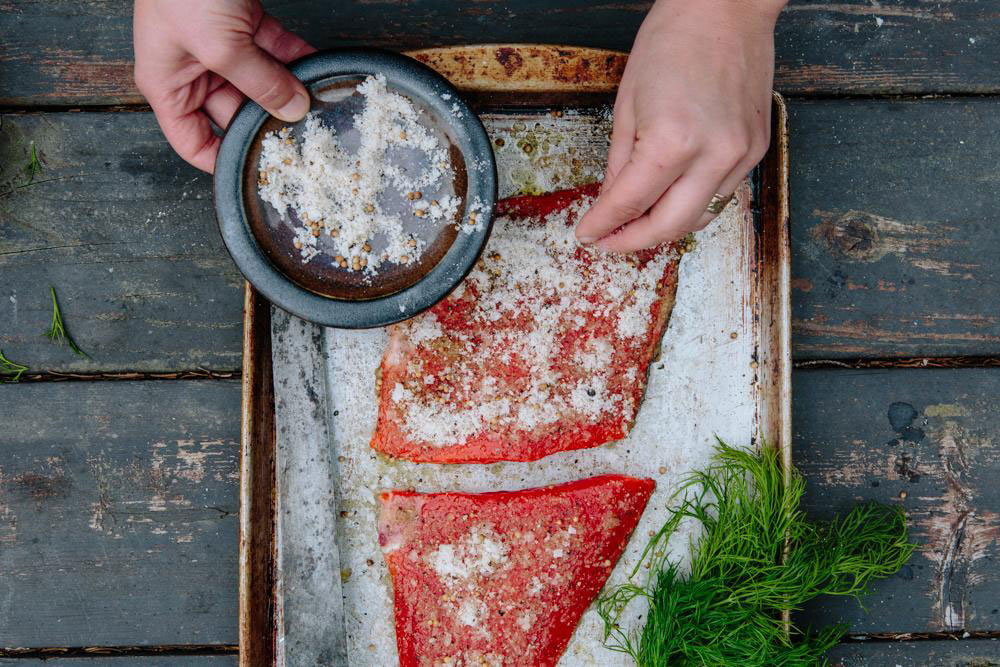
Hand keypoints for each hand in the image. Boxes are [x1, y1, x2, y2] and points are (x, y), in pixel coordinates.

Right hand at [133, 0, 315, 172]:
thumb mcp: (219, 46)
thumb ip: (258, 82)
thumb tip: (291, 110)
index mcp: (168, 85)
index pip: (193, 142)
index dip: (222, 162)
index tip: (258, 174)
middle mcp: (192, 71)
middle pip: (236, 114)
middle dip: (269, 123)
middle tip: (304, 140)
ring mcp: (220, 47)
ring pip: (261, 84)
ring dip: (290, 93)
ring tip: (319, 108)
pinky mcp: (244, 24)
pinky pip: (276, 53)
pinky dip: (298, 61)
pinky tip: (320, 73)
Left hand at [575, 0, 784, 250]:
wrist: (727, 7)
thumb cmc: (673, 40)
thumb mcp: (627, 103)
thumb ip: (619, 163)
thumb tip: (611, 203)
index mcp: (672, 141)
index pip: (629, 204)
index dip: (602, 225)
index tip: (587, 234)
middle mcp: (713, 155)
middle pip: (668, 226)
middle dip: (632, 241)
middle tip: (609, 241)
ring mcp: (740, 156)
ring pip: (699, 218)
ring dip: (664, 227)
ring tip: (637, 222)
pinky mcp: (756, 150)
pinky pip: (721, 195)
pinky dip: (693, 203)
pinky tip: (671, 197)